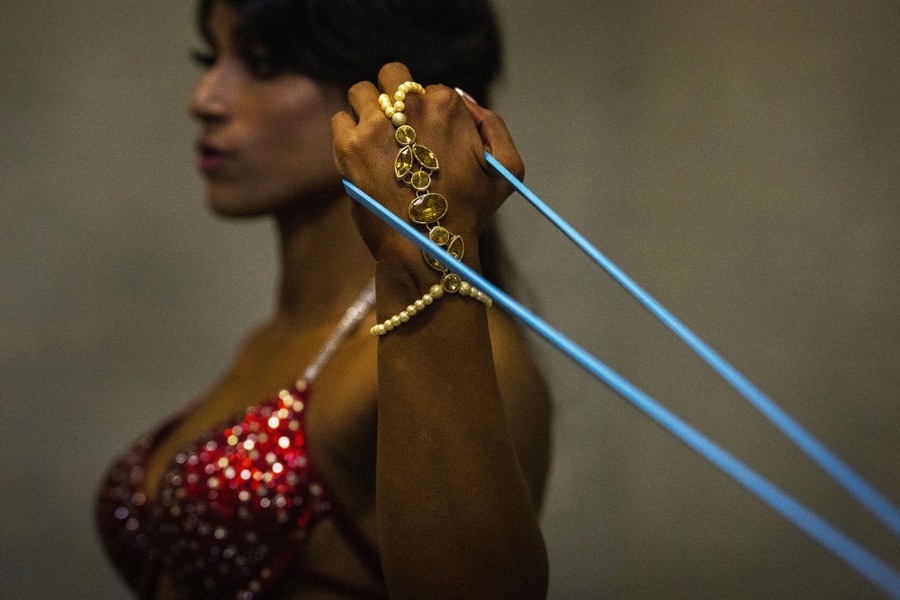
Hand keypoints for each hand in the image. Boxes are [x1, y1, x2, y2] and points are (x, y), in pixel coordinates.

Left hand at [331, 62, 523, 265]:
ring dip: (365, 110)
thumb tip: (464, 97)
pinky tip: (359, 155)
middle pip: (392, 76)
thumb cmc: (470, 212)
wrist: (431, 247)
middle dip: (392, 98)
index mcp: (449, 105)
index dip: (427, 115)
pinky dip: (346, 133)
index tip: (426, 141)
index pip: (429, 90)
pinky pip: (339, 119)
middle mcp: (411, 107)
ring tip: (373, 139)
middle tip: (395, 129)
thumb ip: (494, 125)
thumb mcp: (506, 168)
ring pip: (360, 92)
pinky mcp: (349, 146)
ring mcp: (377, 125)